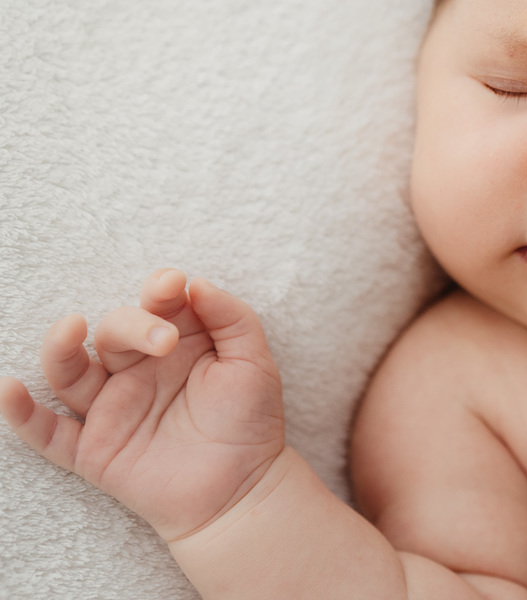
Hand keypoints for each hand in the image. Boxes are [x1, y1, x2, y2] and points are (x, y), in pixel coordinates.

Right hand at [0, 270, 285, 542]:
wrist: (244, 490)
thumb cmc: (250, 421)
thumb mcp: (254, 363)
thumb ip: (233, 319)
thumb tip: (198, 283)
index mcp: (175, 343)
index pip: (157, 305)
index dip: (160, 291)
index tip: (171, 285)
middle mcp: (137, 369)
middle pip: (113, 331)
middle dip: (134, 326)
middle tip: (164, 340)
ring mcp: (111, 407)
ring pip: (70, 371)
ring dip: (62, 349)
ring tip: (71, 328)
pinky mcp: (93, 449)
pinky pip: (48, 432)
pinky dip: (24, 413)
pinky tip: (9, 390)